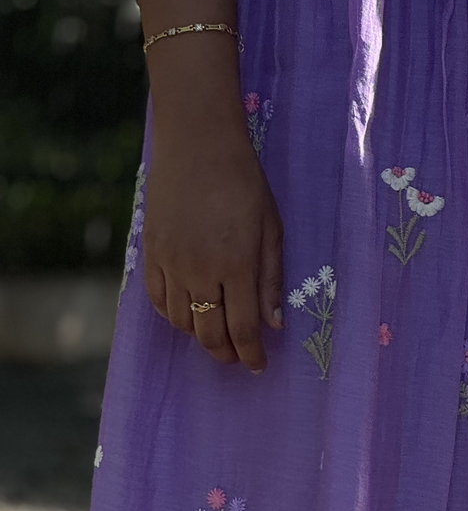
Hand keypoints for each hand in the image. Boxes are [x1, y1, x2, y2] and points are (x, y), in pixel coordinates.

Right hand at [142, 125, 283, 372]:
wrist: (197, 144)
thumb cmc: (244, 183)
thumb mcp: (271, 229)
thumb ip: (271, 279)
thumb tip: (274, 324)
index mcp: (237, 266)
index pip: (244, 328)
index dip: (251, 354)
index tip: (259, 366)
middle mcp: (201, 270)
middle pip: (209, 333)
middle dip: (226, 353)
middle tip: (238, 357)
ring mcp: (171, 262)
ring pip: (182, 321)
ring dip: (200, 335)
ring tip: (215, 334)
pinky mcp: (151, 251)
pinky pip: (158, 299)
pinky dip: (173, 315)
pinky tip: (188, 313)